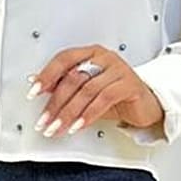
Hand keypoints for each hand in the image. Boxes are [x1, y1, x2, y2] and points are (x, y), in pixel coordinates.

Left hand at [27, 45, 164, 138]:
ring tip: (58, 127)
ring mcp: (118, 69)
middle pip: (73, 78)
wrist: (147, 105)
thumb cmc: (116, 96)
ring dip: (68, 112)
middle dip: (55, 103)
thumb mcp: (87, 92)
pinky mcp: (129, 84)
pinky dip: (88, 114)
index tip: (34, 91)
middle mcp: (104, 58)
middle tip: (45, 120)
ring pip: (87, 90)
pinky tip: (78, 126)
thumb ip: (66, 87)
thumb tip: (38, 86)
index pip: (64, 59)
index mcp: (91, 53)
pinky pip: (104, 98)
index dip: (47, 74)